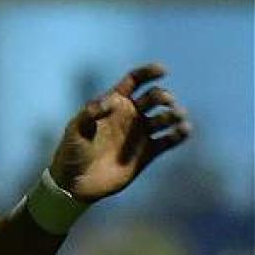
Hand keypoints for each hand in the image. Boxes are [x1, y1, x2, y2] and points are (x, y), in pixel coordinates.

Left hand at [49, 64, 191, 203]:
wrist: (76, 183)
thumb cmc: (71, 152)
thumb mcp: (75, 130)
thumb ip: (91, 113)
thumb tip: (112, 101)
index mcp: (112, 103)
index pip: (134, 81)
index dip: (149, 72)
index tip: (163, 70)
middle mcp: (130, 116)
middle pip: (154, 98)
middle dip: (163, 96)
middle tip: (166, 102)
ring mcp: (140, 134)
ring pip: (165, 117)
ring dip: (174, 114)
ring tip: (176, 117)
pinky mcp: (148, 152)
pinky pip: (169, 140)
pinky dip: (179, 134)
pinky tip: (184, 130)